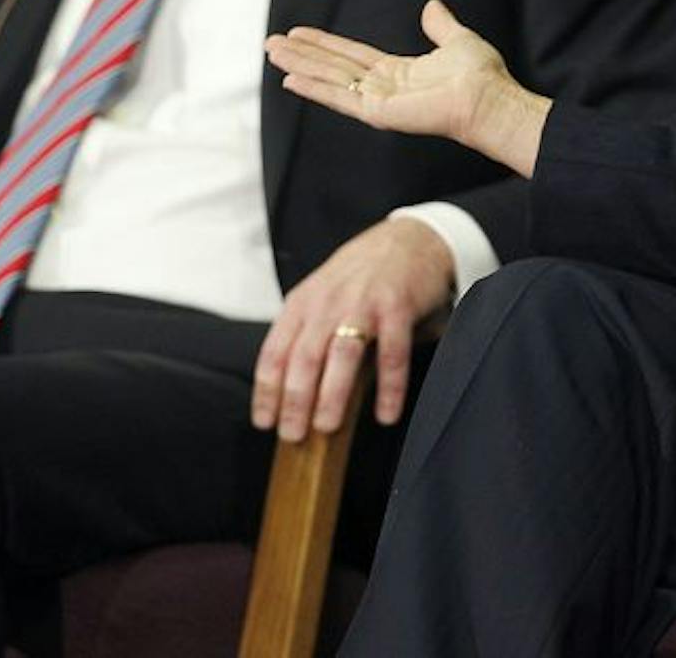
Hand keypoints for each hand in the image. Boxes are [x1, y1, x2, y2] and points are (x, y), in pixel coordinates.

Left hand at [251, 216, 455, 439]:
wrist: (410, 239)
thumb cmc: (363, 275)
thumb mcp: (323, 295)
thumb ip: (308, 333)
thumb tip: (292, 391)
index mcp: (303, 303)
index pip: (275, 352)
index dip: (267, 391)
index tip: (265, 422)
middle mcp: (328, 303)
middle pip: (304, 358)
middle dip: (295, 401)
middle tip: (293, 436)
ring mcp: (363, 304)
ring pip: (341, 356)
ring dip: (331, 395)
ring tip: (326, 427)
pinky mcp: (398, 307)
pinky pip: (392, 354)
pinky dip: (389, 387)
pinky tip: (386, 414)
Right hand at [264, 0, 551, 175]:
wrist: (488, 97)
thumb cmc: (480, 76)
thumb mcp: (457, 40)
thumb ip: (440, 25)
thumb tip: (432, 5)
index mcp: (398, 72)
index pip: (351, 55)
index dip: (324, 43)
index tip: (298, 32)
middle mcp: (382, 88)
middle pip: (332, 66)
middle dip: (302, 54)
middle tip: (270, 43)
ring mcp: (377, 101)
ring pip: (329, 79)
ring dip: (299, 65)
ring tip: (272, 53)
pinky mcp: (377, 112)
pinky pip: (339, 97)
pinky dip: (314, 88)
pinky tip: (290, 79)